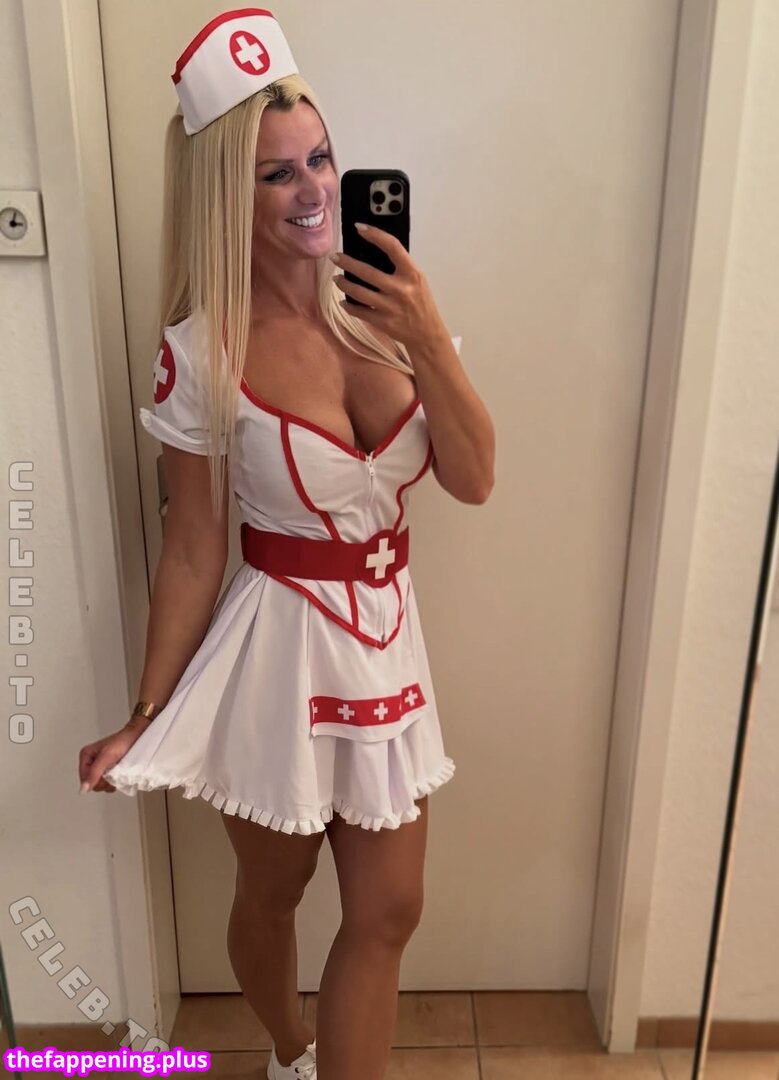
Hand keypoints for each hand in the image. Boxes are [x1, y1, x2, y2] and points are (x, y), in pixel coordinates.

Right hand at [78, 719, 148, 793]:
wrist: (136, 737)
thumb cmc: (123, 742)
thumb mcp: (107, 756)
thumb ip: (94, 772)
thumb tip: (84, 788)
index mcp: (86, 756)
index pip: (85, 780)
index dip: (96, 780)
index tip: (106, 772)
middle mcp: (91, 762)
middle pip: (93, 784)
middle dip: (104, 781)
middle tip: (113, 770)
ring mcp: (100, 768)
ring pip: (101, 786)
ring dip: (111, 782)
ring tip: (117, 770)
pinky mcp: (109, 772)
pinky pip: (109, 785)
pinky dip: (115, 782)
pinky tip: (120, 773)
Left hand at [330, 223, 447, 350]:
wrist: (427, 333)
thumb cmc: (421, 302)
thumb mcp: (417, 280)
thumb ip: (400, 267)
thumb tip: (374, 251)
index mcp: (412, 274)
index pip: (392, 247)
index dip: (375, 234)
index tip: (359, 228)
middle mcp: (401, 289)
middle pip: (367, 272)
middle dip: (347, 262)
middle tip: (335, 257)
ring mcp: (390, 307)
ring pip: (359, 292)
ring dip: (344, 284)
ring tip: (336, 279)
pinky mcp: (383, 322)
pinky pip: (360, 311)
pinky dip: (349, 306)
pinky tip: (344, 301)